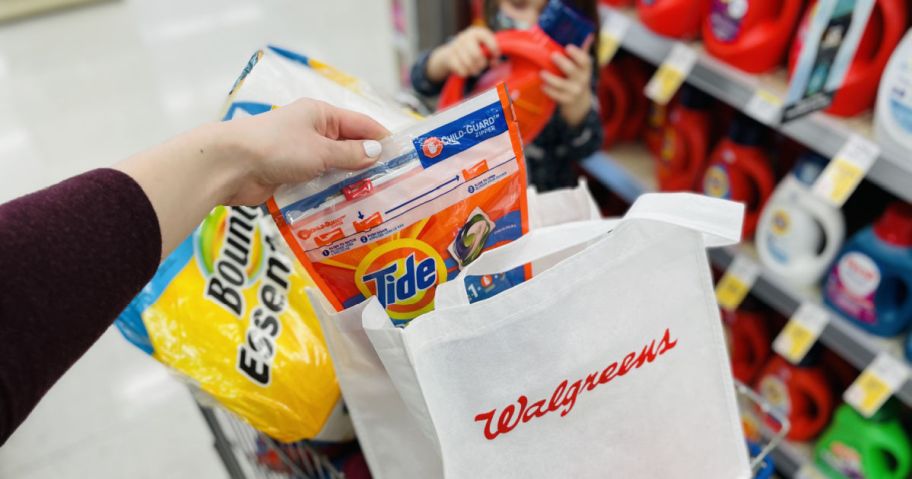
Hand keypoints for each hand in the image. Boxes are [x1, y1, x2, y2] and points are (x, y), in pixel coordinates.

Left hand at [115, 98, 386, 257]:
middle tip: (393, 187)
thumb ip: (350, 155)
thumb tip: (377, 153)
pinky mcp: (289, 176)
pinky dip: (330, 195)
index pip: (362, 125)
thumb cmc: (275, 148)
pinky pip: (317, 185)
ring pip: (334, 170)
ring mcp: (300, 155)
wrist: (229, 165)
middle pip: (349, 148)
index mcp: (321, 115)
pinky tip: (346, 211)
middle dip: (369, 167)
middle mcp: (312, 132)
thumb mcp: (320, 150)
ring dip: (349, 184)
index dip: (384, 140)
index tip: (405, 158)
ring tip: (375, 203)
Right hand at [426, 26, 499, 81]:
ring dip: (474, 70)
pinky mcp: (449, 56)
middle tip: (482, 66)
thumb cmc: (472, 50)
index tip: (495, 56)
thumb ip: (492, 54)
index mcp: (476, 32)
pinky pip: (461, 69)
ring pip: (468, 64)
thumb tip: (494, 63)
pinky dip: (465, 73)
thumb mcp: (483, 48)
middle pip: (476, 55)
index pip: (488, 39)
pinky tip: (466, 71)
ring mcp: (455, 46)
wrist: (451, 52)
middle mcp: (465, 37)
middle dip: (481, 64)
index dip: (494, 49)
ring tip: (475, 70)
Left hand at [540, 37, 594, 126]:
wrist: (580, 103)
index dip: (577, 54)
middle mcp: (582, 80)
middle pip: (572, 70)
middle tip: (552, 55)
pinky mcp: (566, 100)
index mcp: (585, 69)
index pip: (584, 60)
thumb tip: (589, 34)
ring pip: (561, 84)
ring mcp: (574, 91)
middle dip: (562, 63)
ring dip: (551, 78)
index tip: (568, 47)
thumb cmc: (578, 79)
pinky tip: (542, 86)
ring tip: (542, 73)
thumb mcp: (583, 67)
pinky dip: (548, 90)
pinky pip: (556, 96)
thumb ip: (583, 51)